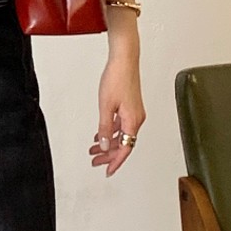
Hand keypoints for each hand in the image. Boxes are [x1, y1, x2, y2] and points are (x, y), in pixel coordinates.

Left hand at [91, 58, 144, 177]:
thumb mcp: (106, 106)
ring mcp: (134, 112)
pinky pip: (121, 125)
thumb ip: (104, 127)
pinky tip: (100, 133)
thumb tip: (103, 145)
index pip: (125, 149)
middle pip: (123, 144)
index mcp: (133, 121)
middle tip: (95, 161)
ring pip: (121, 135)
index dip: (115, 162)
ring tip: (93, 149)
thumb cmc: (117, 78)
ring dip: (108, 142)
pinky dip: (111, 131)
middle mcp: (137, 119)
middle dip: (108, 154)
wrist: (124, 59)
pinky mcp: (131, 106)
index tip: (107, 171)